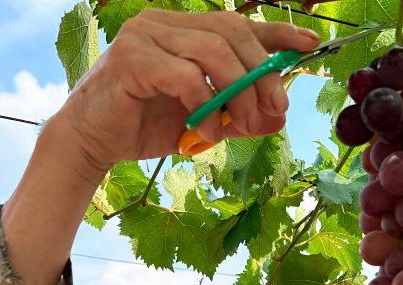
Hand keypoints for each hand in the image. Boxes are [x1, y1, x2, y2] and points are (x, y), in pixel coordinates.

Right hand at [53, 9, 320, 174]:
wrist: (92, 143)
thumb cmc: (143, 126)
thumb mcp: (203, 121)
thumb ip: (238, 115)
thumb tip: (278, 116)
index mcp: (182, 29)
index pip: (238, 23)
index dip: (277, 33)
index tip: (310, 45)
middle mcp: (163, 23)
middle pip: (231, 32)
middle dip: (261, 73)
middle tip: (275, 109)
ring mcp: (145, 35)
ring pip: (212, 51)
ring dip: (238, 92)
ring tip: (241, 126)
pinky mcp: (130, 59)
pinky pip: (185, 77)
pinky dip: (205, 106)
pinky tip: (207, 132)